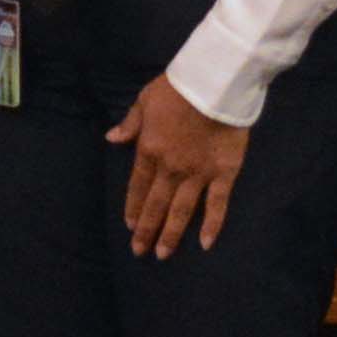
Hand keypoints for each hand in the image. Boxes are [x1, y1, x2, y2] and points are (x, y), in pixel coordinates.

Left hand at [107, 78, 251, 256]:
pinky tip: (206, 244)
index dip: (133, 207)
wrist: (214, 83)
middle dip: (146, 230)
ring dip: (170, 234)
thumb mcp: (144, 100)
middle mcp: (171, 169)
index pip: (138, 186)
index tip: (129, 225)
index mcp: (149, 150)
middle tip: (139, 251)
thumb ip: (130, 124)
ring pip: (181, 211)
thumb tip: (111, 139)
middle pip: (156, 205)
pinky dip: (212, 225)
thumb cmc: (178, 88)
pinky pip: (217, 204)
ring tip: (162, 254)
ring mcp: (198, 174)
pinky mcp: (224, 173)